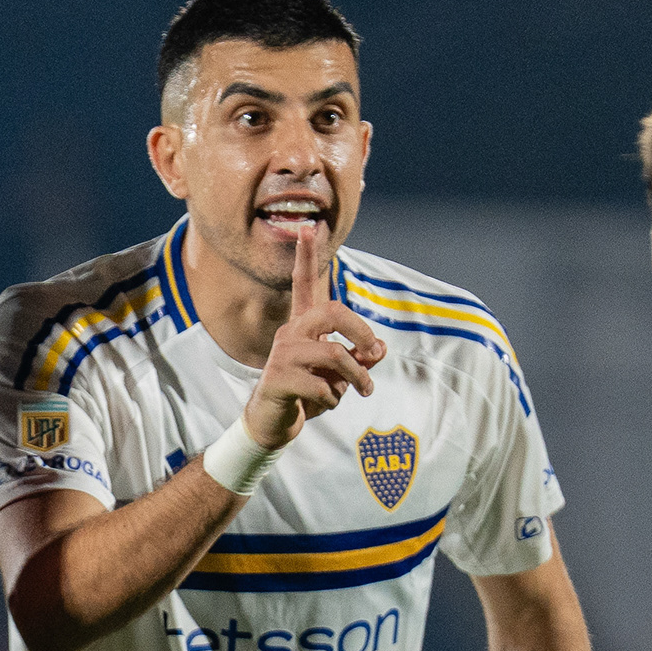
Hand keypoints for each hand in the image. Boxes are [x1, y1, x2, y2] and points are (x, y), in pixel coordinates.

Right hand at [241, 228, 387, 450]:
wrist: (272, 423)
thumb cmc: (306, 393)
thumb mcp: (339, 375)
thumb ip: (360, 358)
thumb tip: (379, 348)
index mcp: (303, 326)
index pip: (304, 284)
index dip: (306, 257)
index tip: (308, 227)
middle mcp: (290, 333)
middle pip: (332, 313)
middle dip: (361, 331)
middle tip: (373, 353)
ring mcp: (282, 355)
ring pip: (335, 354)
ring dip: (357, 377)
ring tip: (363, 390)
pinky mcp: (277, 379)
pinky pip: (322, 385)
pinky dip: (335, 399)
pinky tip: (327, 404)